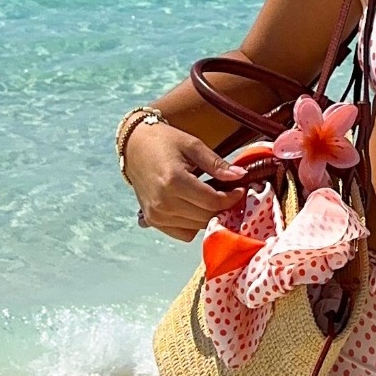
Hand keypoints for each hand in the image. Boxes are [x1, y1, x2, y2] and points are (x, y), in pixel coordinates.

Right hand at [125, 125, 242, 241]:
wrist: (135, 147)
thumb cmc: (165, 142)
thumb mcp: (193, 146)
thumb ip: (217, 164)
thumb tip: (240, 176)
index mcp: (174, 181)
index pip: (212, 201)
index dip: (232, 198)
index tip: (240, 188)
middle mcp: (163, 202)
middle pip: (206, 217)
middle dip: (224, 207)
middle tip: (230, 193)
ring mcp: (156, 215)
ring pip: (197, 227)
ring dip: (210, 215)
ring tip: (212, 198)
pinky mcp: (153, 221)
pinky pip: (184, 233)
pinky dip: (194, 224)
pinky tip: (196, 207)